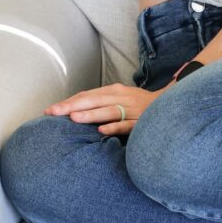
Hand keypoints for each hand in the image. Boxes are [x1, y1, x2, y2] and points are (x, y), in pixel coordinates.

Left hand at [44, 82, 168, 135]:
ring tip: (73, 118)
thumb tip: (75, 111)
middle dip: (72, 106)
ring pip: (108, 111)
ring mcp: (132, 109)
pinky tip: (102, 130)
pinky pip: (127, 124)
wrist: (171, 105)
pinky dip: (115, 126)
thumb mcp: (120, 100)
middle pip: (93, 100)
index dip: (69, 102)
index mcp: (114, 91)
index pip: (87, 95)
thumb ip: (102, 104)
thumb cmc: (139, 106)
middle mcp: (122, 97)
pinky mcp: (142, 121)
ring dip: (90, 114)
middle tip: (53, 112)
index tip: (50, 110)